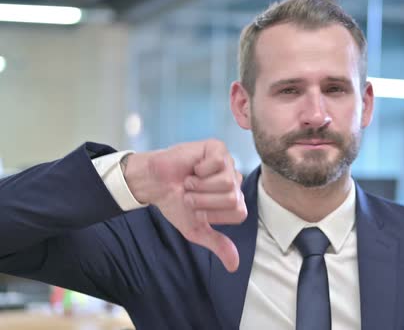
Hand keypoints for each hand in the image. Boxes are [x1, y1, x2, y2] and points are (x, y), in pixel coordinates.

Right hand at [123, 139, 246, 271]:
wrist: (154, 185)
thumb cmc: (175, 204)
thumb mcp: (196, 229)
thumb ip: (217, 244)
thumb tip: (234, 266)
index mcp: (234, 200)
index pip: (239, 213)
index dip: (213, 214)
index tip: (197, 210)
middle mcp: (235, 181)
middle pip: (232, 198)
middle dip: (204, 201)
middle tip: (190, 194)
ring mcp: (228, 163)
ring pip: (226, 182)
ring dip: (200, 186)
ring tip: (189, 182)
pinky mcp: (217, 148)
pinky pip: (218, 163)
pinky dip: (200, 170)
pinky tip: (193, 167)